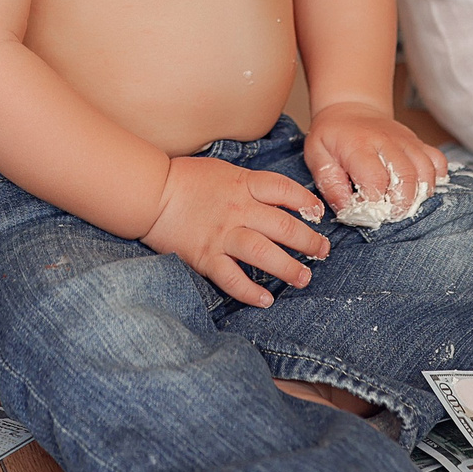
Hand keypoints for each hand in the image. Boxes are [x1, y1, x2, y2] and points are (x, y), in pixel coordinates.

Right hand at [140, 156, 333, 307]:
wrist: (150, 193)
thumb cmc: (186, 180)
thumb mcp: (224, 171)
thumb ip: (250, 185)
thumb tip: (277, 198)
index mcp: (243, 185)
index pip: (284, 190)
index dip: (306, 202)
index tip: (318, 214)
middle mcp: (237, 209)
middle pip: (282, 226)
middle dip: (308, 241)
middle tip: (322, 251)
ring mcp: (221, 234)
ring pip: (262, 253)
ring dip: (287, 268)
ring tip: (303, 278)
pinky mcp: (205, 256)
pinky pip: (231, 277)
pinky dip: (249, 291)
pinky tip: (265, 300)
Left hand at [304, 102, 450, 216]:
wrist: (351, 108)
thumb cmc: (332, 135)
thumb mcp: (317, 155)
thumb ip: (330, 184)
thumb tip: (348, 210)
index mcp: (359, 145)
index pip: (375, 180)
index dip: (374, 203)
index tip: (367, 213)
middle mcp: (387, 140)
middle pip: (406, 177)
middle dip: (401, 205)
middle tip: (390, 217)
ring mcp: (407, 140)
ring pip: (426, 170)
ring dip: (420, 195)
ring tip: (404, 206)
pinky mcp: (418, 142)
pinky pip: (438, 161)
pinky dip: (436, 179)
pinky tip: (420, 189)